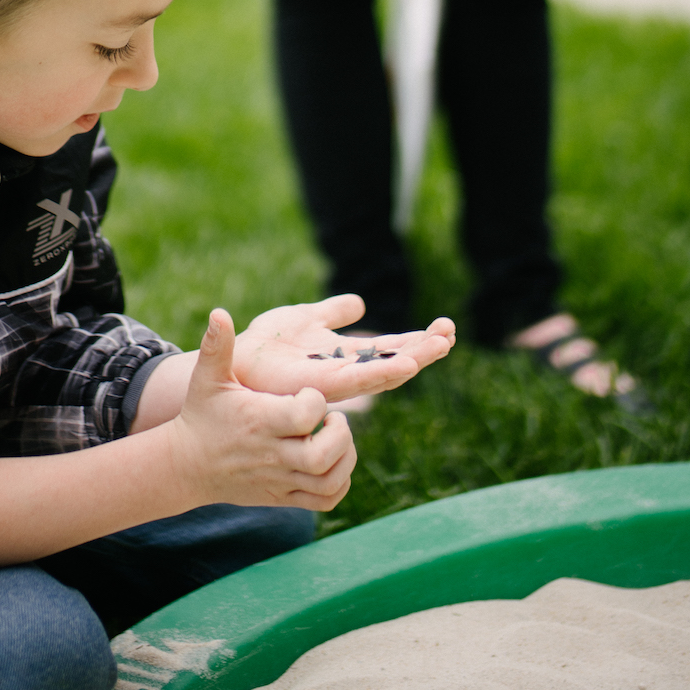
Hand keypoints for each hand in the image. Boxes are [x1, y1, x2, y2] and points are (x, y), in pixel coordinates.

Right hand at [169, 309, 355, 511]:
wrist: (188, 466)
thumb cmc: (202, 414)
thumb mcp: (207, 378)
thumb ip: (217, 346)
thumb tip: (219, 313)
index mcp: (259, 421)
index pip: (304, 416)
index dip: (316, 400)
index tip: (310, 392)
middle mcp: (272, 454)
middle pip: (321, 456)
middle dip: (341, 434)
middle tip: (335, 418)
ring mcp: (280, 480)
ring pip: (329, 481)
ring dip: (345, 458)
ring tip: (337, 435)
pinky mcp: (284, 497)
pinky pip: (324, 500)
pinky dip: (340, 482)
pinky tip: (334, 459)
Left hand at [232, 293, 454, 403]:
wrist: (237, 362)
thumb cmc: (266, 345)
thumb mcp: (306, 318)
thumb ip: (332, 312)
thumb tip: (360, 303)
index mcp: (346, 355)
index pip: (392, 348)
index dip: (418, 339)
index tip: (445, 327)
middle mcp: (346, 371)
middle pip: (395, 361)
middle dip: (424, 348)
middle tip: (451, 333)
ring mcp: (336, 381)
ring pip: (383, 372)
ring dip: (412, 359)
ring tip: (439, 346)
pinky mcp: (321, 386)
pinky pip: (357, 380)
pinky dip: (382, 372)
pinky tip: (405, 362)